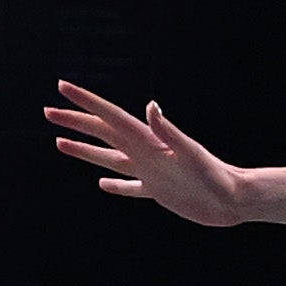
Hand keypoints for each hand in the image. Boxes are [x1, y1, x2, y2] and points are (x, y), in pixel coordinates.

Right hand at [46, 80, 250, 225]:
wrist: (236, 199)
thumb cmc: (217, 176)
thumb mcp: (191, 153)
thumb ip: (169, 131)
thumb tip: (150, 105)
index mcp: (149, 142)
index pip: (111, 117)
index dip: (86, 102)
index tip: (63, 86)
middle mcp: (146, 153)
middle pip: (103, 133)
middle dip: (76, 122)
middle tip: (49, 111)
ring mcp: (151, 172)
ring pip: (109, 159)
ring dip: (86, 150)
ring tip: (60, 142)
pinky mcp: (158, 192)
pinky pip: (130, 187)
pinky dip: (115, 186)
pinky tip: (101, 184)